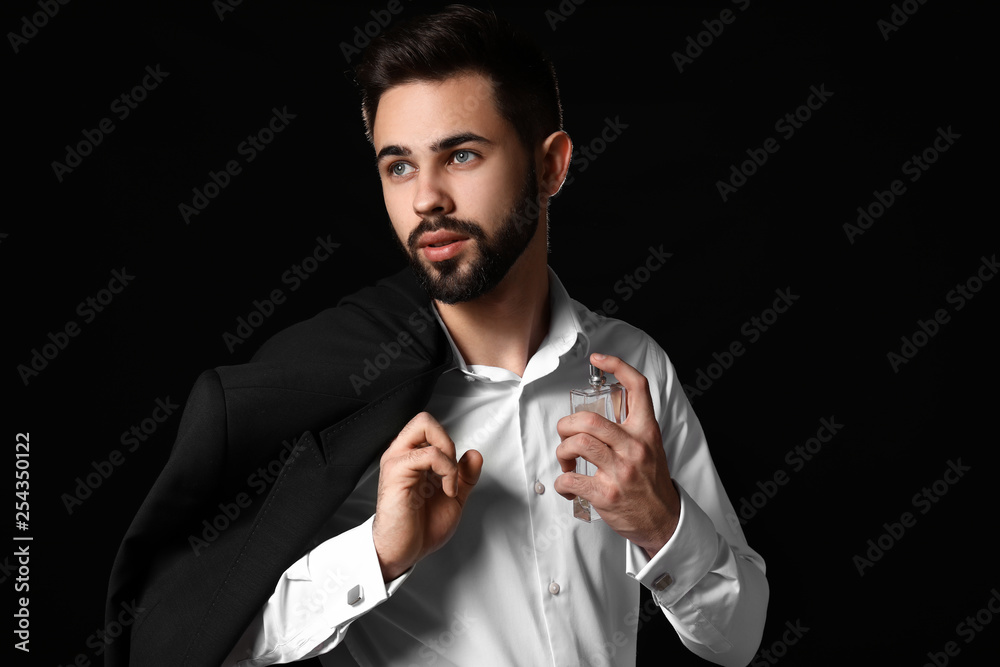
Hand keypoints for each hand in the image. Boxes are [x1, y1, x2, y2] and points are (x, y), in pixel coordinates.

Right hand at [372, 412, 482, 581]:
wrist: (404, 552)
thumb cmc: (420, 528)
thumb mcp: (454, 497)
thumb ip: (465, 475)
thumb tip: (474, 454)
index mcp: (413, 458)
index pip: (430, 428)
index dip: (448, 444)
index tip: (452, 472)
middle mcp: (403, 455)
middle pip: (424, 419)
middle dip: (447, 441)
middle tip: (449, 471)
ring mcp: (397, 461)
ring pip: (425, 426)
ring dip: (448, 457)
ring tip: (448, 483)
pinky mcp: (396, 472)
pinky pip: (428, 453)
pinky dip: (446, 470)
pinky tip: (446, 491)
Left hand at [555, 353, 679, 556]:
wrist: (663, 520)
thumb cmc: (651, 483)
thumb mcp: (651, 446)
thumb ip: (630, 427)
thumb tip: (599, 412)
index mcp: (646, 431)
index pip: (638, 387)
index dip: (617, 365)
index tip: (599, 358)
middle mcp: (634, 447)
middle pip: (589, 419)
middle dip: (566, 425)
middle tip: (565, 434)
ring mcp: (621, 471)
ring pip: (577, 444)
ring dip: (562, 450)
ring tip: (566, 460)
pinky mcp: (606, 493)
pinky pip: (570, 479)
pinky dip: (561, 482)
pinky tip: (567, 485)